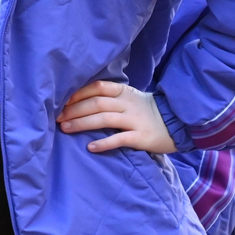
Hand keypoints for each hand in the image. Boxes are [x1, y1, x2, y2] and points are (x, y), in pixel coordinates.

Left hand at [58, 81, 175, 153]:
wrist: (177, 122)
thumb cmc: (145, 111)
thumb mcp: (129, 98)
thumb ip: (109, 97)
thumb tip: (77, 100)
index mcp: (123, 92)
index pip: (97, 87)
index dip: (78, 93)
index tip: (62, 102)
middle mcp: (128, 104)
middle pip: (96, 103)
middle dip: (74, 110)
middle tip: (57, 118)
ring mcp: (135, 120)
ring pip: (104, 119)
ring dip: (82, 124)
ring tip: (65, 129)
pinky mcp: (141, 137)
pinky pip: (120, 139)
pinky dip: (104, 143)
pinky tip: (90, 147)